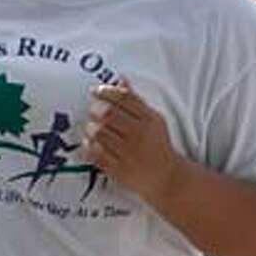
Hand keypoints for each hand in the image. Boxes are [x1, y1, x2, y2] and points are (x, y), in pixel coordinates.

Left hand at [81, 84, 176, 202]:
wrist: (165, 177)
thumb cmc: (157, 145)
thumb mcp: (152, 120)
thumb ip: (135, 101)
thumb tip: (121, 79)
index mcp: (149, 120)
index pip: (124, 98)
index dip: (106, 91)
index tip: (96, 91)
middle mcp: (139, 135)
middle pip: (109, 114)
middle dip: (96, 109)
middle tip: (93, 110)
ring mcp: (129, 154)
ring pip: (100, 133)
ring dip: (90, 128)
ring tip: (91, 128)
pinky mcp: (119, 170)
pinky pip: (96, 154)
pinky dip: (89, 146)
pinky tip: (90, 143)